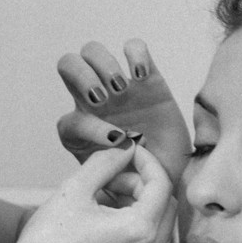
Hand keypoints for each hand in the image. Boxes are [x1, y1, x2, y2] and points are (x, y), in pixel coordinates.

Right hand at [0, 143, 175, 242]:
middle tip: (111, 178)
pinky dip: (135, 227)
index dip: (146, 161)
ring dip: (139, 205)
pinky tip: (104, 221)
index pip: (162, 183)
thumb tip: (126, 145)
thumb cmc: (46, 242)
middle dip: (143, 184)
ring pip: (159, 226)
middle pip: (165, 204)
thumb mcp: (73, 190)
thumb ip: (106, 162)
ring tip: (103, 198)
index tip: (127, 152)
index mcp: (139, 232)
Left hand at [56, 40, 190, 192]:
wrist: (172, 174)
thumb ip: (111, 188)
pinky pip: (133, 48)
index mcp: (82, 135)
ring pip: (92, 52)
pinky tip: (143, 75)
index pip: (68, 121)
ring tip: (123, 87)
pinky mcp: (147, 77)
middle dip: (82, 78)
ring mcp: (119, 88)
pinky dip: (136, 54)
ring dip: (105, 65)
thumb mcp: (121, 194)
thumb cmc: (143, 185)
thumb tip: (107, 181)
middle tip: (105, 99)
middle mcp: (95, 105)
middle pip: (68, 67)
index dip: (88, 127)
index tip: (116, 141)